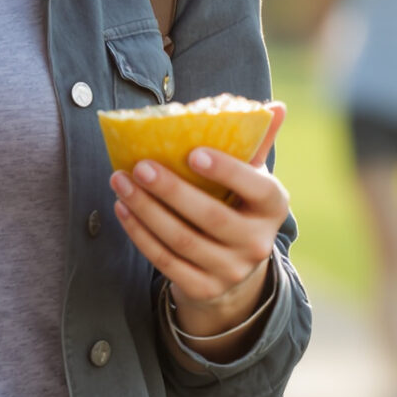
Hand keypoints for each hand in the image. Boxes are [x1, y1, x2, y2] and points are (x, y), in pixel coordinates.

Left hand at [109, 104, 289, 334]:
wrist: (235, 269)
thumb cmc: (239, 207)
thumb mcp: (253, 178)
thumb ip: (258, 143)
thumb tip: (275, 107)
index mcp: (274, 207)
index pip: (256, 188)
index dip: (226, 171)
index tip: (192, 152)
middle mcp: (257, 243)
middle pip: (211, 216)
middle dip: (171, 190)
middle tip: (140, 165)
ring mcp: (231, 271)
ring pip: (182, 240)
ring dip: (146, 210)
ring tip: (120, 181)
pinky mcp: (203, 289)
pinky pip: (165, 261)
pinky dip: (140, 234)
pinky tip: (122, 210)